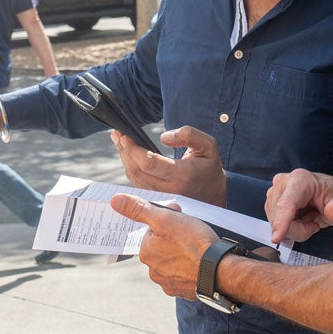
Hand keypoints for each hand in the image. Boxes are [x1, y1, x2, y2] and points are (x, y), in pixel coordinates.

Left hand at [110, 193, 217, 299]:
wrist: (219, 271)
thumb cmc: (193, 243)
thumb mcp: (165, 219)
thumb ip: (139, 210)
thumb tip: (115, 201)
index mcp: (146, 253)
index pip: (153, 230)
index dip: (167, 221)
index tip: (181, 220)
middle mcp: (153, 271)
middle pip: (162, 246)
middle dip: (174, 238)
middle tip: (192, 232)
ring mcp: (169, 283)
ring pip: (173, 261)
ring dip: (182, 254)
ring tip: (198, 248)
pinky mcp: (184, 291)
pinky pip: (184, 275)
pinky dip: (191, 268)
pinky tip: (201, 262)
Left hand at [111, 125, 225, 206]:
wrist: (214, 194)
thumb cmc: (209, 165)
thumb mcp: (209, 145)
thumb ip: (189, 135)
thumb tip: (164, 137)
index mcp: (182, 174)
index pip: (149, 163)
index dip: (133, 150)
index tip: (125, 136)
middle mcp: (169, 189)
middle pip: (137, 171)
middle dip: (124, 152)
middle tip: (118, 135)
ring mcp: (161, 196)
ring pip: (134, 179)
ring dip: (124, 159)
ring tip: (119, 141)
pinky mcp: (156, 198)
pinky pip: (137, 184)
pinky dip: (129, 168)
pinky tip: (127, 154)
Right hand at [265, 169, 332, 242]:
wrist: (332, 195)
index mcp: (301, 179)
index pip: (287, 203)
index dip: (281, 221)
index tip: (276, 238)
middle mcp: (284, 182)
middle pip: (281, 218)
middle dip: (299, 229)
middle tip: (316, 221)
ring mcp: (275, 192)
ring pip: (276, 224)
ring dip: (295, 228)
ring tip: (310, 217)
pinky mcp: (272, 202)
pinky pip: (276, 225)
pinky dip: (290, 228)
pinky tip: (301, 218)